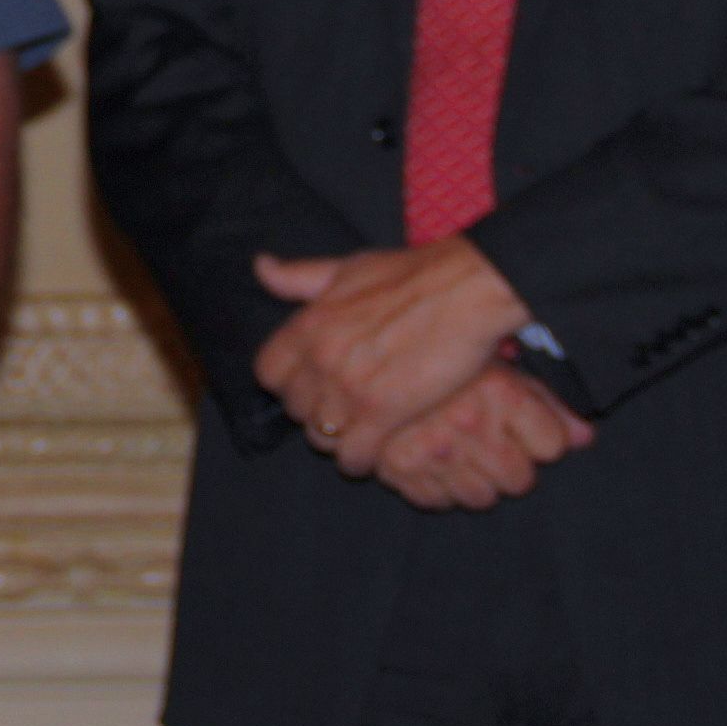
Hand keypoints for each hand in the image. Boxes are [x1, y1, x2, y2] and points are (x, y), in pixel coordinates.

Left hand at [252, 240, 532, 475]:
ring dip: (337, 438)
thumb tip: (259, 266)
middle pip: (295, 409)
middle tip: (340, 408)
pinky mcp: (385, 414)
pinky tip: (374, 450)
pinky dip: (360, 459)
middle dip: (314, 411)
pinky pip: (353, 456)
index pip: (267, 373)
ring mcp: (350, 389)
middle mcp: (321, 360)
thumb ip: (299, 276)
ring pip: (320, 437)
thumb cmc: (411, 274)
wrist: (467, 289)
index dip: (286, 382)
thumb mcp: (345, 267)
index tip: (308, 382)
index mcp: (308, 325)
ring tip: (357, 432)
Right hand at [371, 364, 594, 508]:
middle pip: (519, 480)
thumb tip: (586, 437)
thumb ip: (545, 402)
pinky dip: (433, 489)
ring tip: (458, 455)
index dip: (540, 439)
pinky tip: (429, 464)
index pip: (552, 447)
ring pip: (480, 498)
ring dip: (473, 483)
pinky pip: (434, 501)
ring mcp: (434, 448)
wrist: (368, 336)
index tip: (522, 429)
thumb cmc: (439, 342)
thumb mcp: (495, 363)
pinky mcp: (396, 466)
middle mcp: (471, 423)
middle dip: (509, 467)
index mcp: (499, 393)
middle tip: (489, 446)